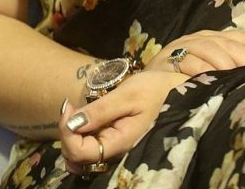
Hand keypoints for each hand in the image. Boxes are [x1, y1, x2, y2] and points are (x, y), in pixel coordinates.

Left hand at [60, 70, 181, 173]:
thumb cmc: (156, 90)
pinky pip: (92, 145)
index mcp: (120, 143)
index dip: (68, 132)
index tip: (69, 105)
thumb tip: (72, 123)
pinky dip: (82, 132)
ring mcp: (115, 148)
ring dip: (73, 133)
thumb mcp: (128, 94)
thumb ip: (100, 110)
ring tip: (77, 109)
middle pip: (78, 156)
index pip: (81, 153)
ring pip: (82, 153)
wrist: (176, 89)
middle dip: (68, 132)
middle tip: (70, 105)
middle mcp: (116, 152)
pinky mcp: (115, 141)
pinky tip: (86, 115)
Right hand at [144, 25, 244, 77]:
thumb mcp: (215, 61)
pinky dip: (199, 68)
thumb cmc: (188, 72)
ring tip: (238, 76)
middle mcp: (202, 37)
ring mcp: (185, 47)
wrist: (151, 80)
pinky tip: (210, 78)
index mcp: (216, 37)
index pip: (243, 37)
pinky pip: (186, 61)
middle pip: (229, 42)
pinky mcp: (169, 59)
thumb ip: (238, 48)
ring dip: (225, 62)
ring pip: (209, 48)